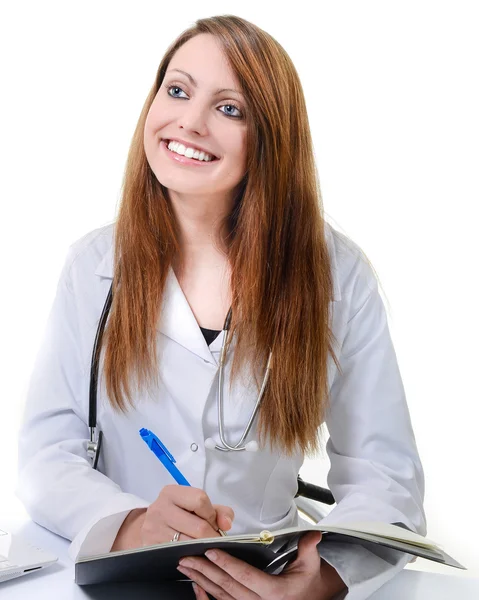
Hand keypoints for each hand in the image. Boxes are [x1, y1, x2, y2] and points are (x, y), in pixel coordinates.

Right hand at [111, 485, 233, 550]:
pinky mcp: (151, 547)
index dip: (211, 514)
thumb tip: (227, 524)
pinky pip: (178, 554)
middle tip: (214, 540)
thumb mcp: (197, 506)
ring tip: (205, 547)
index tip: (213, 522)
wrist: (151, 527)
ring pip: (189, 543)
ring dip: (202, 548)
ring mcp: (153, 529)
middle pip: (197, 526)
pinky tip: (193, 553)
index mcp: (171, 492)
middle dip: (211, 536)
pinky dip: (191, 556)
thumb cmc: (180, 514)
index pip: (200, 499)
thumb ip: (219, 511)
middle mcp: (159, 508)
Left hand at [176, 531, 346, 599]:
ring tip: (186, 566)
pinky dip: (205, 596)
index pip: (245, 576)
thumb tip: (313, 534)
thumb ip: (308, 548)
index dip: (227, 563)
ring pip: (220, 595)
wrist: (308, 598)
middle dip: (205, 570)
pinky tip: (196, 585)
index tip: (212, 551)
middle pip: (227, 585)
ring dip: (201, 580)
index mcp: (275, 592)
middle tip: (188, 556)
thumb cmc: (306, 580)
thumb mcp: (310, 563)